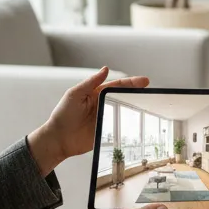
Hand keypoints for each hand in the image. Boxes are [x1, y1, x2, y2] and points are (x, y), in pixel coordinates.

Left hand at [26, 67, 148, 176]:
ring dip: (136, 108)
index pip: (117, 85)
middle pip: (124, 97)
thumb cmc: (62, 115)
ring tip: (149, 105)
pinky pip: (121, 128)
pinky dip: (130, 126)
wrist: (58, 139)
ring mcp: (106, 118)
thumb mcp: (75, 94)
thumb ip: (90, 82)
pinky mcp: (107, 132)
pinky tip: (139, 123)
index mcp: (96, 93)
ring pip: (125, 111)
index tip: (144, 81)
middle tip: (151, 91)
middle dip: (138, 93)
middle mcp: (103, 105)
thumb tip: (105, 69)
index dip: (131, 82)